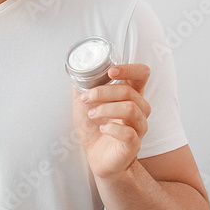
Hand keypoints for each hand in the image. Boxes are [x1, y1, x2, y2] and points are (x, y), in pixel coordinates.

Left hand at [72, 63, 150, 178]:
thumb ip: (81, 80)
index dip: (129, 69)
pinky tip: (101, 128)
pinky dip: (111, 128)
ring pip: (130, 109)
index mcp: (131, 94)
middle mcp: (140, 108)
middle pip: (129, 91)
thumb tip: (68, 52)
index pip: (142, 74)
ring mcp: (139, 127)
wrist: (96, 157)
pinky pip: (128, 132)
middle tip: (85, 98)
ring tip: (91, 114)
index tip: (110, 71)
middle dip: (103, 92)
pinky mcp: (134, 144)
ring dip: (105, 108)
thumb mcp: (84, 101)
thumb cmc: (93, 126)